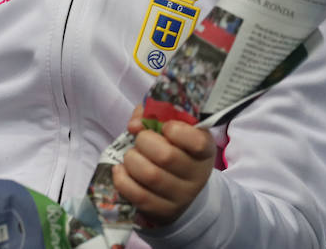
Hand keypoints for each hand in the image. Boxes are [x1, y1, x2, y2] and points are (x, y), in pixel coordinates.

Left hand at [112, 106, 215, 228]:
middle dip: (144, 141)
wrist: (181, 187)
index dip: (176, 130)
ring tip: (131, 155)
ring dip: (132, 160)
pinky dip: (123, 180)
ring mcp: (181, 196)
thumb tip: (135, 124)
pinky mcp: (163, 211)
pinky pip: (139, 196)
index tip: (165, 126)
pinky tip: (121, 170)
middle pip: (166, 156)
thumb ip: (153, 114)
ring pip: (151, 176)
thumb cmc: (174, 149)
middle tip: (141, 139)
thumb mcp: (172, 128)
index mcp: (205, 150)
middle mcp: (197, 175)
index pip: (197, 142)